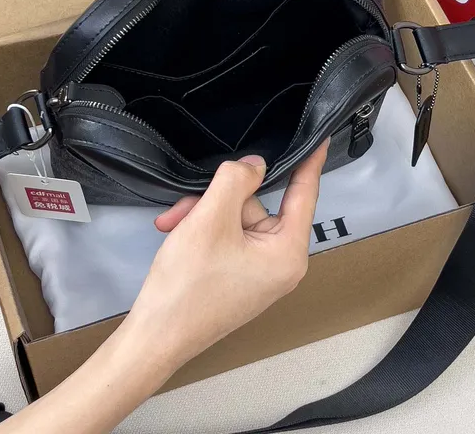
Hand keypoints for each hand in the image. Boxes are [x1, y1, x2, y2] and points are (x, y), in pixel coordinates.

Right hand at [0, 144, 327, 433]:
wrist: (153, 339)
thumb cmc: (188, 282)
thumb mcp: (211, 218)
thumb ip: (236, 180)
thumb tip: (256, 165)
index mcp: (287, 253)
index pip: (304, 195)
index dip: (310, 162)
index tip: (320, 136)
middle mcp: (279, 263)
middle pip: (255, 205)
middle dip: (216, 200)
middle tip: (184, 209)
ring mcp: (257, 272)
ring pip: (234, 218)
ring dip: (201, 215)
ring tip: (173, 226)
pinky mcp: (237, 276)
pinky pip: (226, 237)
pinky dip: (201, 231)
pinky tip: (176, 234)